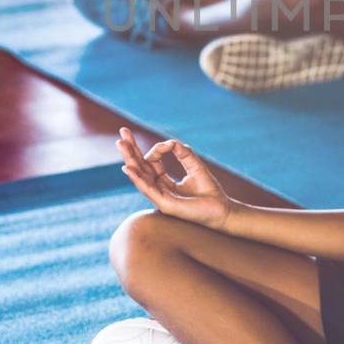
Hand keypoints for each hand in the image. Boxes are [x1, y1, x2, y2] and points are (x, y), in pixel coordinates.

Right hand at [116, 127, 234, 230]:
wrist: (222, 211)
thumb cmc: (210, 192)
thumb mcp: (195, 167)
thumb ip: (183, 153)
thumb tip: (171, 142)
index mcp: (165, 183)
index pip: (151, 163)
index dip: (157, 149)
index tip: (169, 144)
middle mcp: (159, 190)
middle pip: (140, 168)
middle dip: (131, 150)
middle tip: (122, 132)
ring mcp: (160, 198)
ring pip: (140, 177)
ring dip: (130, 160)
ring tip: (121, 144)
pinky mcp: (164, 204)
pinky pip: (147, 189)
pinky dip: (137, 178)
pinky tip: (128, 168)